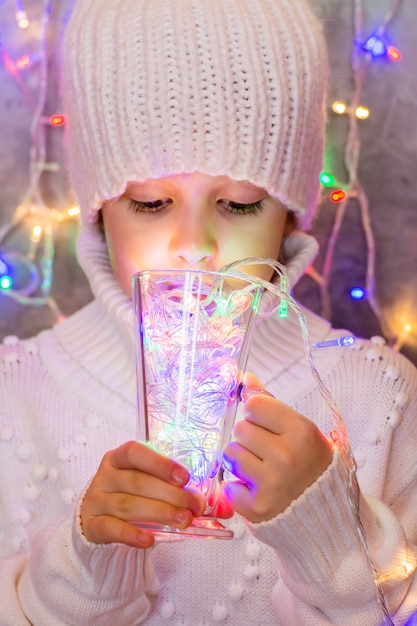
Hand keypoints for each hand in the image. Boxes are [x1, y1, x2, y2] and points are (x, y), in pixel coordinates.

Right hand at [80, 441, 204, 547]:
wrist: (101, 519)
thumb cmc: (134, 496)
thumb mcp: (153, 485)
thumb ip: (183, 490)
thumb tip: (225, 506)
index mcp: (119, 458)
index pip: (135, 452)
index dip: (160, 463)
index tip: (184, 477)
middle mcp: (106, 476)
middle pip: (138, 482)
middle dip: (171, 494)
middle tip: (195, 506)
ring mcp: (96, 500)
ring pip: (128, 505)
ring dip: (159, 513)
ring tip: (184, 521)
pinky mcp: (91, 526)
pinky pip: (111, 528)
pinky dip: (131, 534)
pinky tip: (150, 539)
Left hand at [221, 379, 333, 522]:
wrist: (323, 512)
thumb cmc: (307, 463)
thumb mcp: (298, 428)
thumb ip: (269, 402)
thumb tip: (243, 377)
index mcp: (301, 430)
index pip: (254, 404)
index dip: (256, 414)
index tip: (267, 427)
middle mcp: (288, 455)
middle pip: (240, 428)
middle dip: (248, 439)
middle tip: (266, 453)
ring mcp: (273, 482)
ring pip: (230, 453)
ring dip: (239, 461)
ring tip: (259, 470)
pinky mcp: (259, 507)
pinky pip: (228, 485)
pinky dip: (238, 489)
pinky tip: (256, 490)